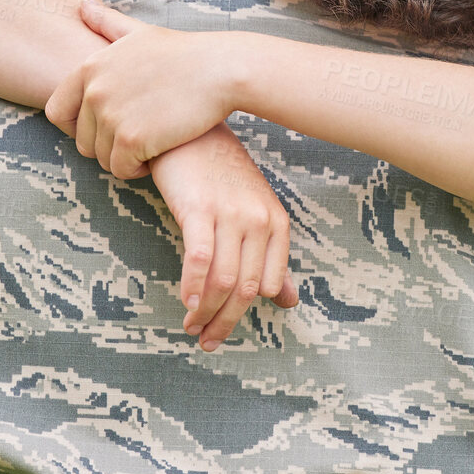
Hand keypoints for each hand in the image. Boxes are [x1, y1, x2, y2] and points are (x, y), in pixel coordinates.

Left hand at [45, 0, 246, 179]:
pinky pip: (121, 169)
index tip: (104, 128)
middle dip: (107, 145)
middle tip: (137, 137)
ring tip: (150, 144)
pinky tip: (157, 154)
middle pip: (82, 141)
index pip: (57, 112)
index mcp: (89, 68)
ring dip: (124, 158)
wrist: (220, 70)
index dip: (77, 126)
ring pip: (102, 158)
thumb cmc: (184, 52)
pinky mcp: (132, 140)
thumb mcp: (140, 32)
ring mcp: (111, 116)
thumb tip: (80, 6)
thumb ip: (107, 23)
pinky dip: (138, 169)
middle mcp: (94, 92)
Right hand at [148, 124, 298, 350]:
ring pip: (225, 280)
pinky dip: (193, 287)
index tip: (223, 328)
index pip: (269, 284)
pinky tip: (186, 303)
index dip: (246, 313)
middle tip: (205, 340)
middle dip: (225, 322)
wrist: (190, 133)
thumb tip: (288, 301)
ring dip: (206, 312)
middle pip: (247, 288)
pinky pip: (200, 259)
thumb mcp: (253, 213)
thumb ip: (271, 258)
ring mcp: (230, 214)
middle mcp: (259, 220)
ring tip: (191, 327)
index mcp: (276, 223)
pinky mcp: (200, 208)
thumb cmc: (219, 174)